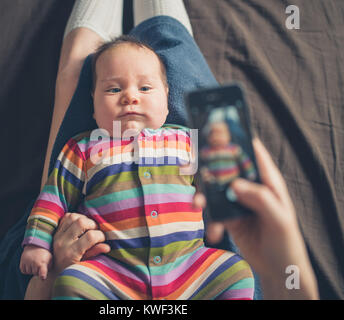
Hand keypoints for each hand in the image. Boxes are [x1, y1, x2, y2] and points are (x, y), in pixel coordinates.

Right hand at [20, 245, 52, 279]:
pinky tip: (29, 265)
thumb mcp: (50, 258)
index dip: (42, 275)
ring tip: (34, 264)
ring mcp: (27, 262)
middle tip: (39, 265)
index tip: (43, 278)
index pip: (42, 271)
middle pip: (35, 274)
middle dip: (37, 271)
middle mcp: (34, 263)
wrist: (35, 245)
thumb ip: (49, 267)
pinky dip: (26, 270)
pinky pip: (23, 271)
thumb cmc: (44, 253)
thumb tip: (45, 276)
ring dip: (31, 270)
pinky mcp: (22, 261)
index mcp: (42, 262)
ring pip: (29, 272)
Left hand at [51, 212, 110, 273]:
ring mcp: (58, 235)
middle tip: (95, 231)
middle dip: (93, 224)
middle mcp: (63, 242)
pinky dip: (76, 217)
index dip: (100, 235)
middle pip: (81, 222)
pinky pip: (66, 217)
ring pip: (73, 217)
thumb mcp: (84, 264)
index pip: (90, 236)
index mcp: (71, 253)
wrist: (54, 270)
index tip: (102, 240)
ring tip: (88, 227)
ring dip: (84, 219)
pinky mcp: (56, 231)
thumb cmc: (72, 269)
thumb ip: (94, 253)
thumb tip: (107, 246)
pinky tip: (80, 225)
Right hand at [194, 138, 317, 298]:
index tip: (219, 132)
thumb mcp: (279, 220)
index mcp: (268, 181)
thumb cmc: (285, 241)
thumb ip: (260, 199)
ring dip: (204, 196)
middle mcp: (251, 187)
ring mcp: (238, 201)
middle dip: (211, 168)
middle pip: (228, 168)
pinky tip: (214, 233)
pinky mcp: (229, 216)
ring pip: (215, 190)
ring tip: (198, 205)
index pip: (254, 154)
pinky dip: (210, 220)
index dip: (238, 140)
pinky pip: (213, 212)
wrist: (276, 269)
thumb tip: (235, 184)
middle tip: (198, 169)